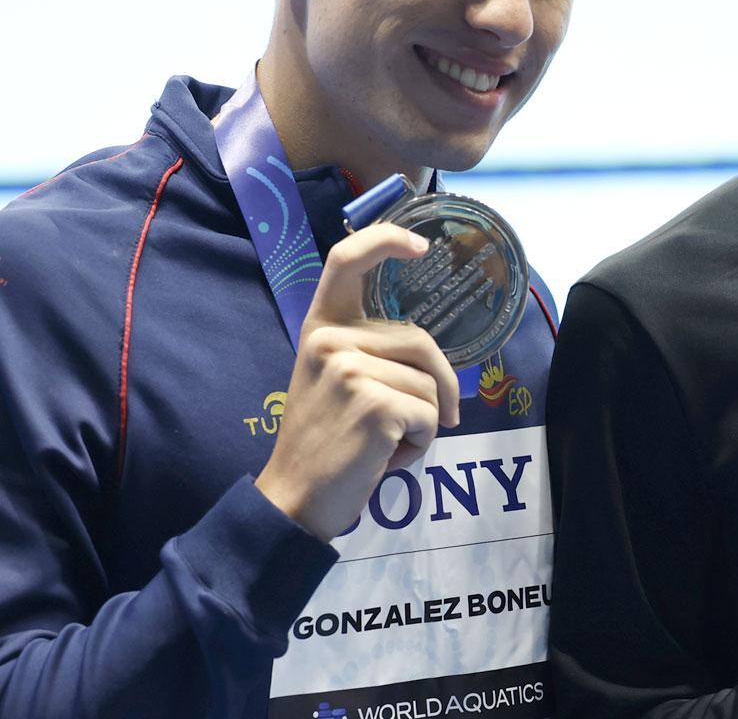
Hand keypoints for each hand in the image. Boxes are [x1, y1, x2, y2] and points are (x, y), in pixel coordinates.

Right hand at [255, 223, 459, 541]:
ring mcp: (351, 369)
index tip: (421, 246)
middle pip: (421, 341)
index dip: (385, 240)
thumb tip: (435, 357)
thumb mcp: (335, 381)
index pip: (346, 260)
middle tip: (433, 420)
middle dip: (441, 384)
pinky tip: (385, 457)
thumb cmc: (326, 443)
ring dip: (424, 421)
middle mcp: (331, 340)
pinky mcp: (375, 403)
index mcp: (320, 327)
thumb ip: (370, 352)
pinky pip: (430, 414)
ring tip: (384, 443)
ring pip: (430, 383)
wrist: (296, 498)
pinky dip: (421, 443)